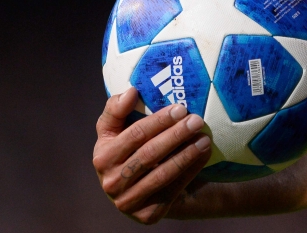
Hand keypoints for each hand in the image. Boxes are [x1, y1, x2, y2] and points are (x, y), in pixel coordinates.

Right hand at [93, 87, 212, 223]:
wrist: (140, 189)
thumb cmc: (128, 150)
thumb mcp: (116, 129)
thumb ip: (117, 108)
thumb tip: (131, 92)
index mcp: (101, 157)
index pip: (134, 135)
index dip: (158, 121)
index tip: (180, 108)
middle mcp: (111, 182)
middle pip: (150, 154)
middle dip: (176, 135)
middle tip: (197, 120)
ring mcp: (128, 202)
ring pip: (163, 174)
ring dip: (187, 154)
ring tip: (205, 138)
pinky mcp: (147, 215)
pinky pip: (173, 189)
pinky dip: (191, 170)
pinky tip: (203, 155)